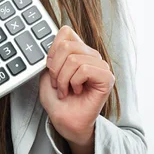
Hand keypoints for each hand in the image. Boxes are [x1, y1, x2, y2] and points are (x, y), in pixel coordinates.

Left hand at [39, 25, 114, 144]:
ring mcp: (100, 66)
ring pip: (74, 58)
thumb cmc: (58, 99)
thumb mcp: (47, 72)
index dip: (53, 49)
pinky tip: (77, 91)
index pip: (66, 32)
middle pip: (67, 45)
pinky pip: (85, 69)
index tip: (50, 67)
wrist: (65, 121)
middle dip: (55, 68)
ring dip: (63, 78)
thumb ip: (53, 53)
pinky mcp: (106, 78)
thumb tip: (60, 37)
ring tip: (66, 89)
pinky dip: (74, 82)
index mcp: (77, 51)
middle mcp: (90, 55)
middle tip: (57, 83)